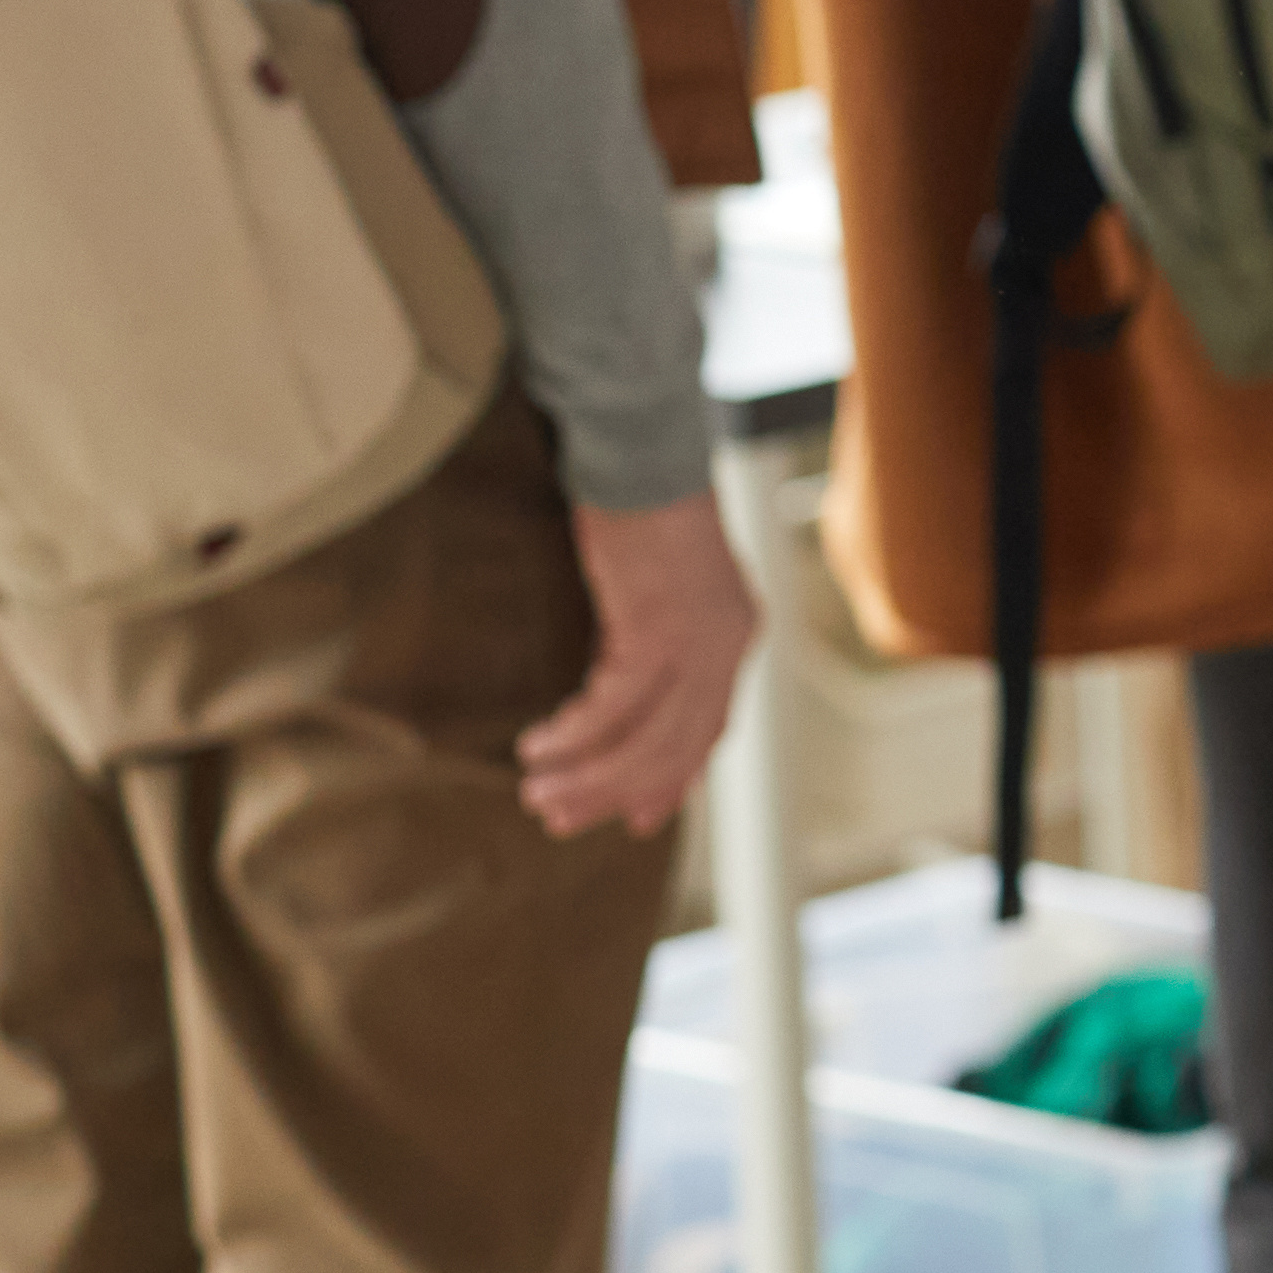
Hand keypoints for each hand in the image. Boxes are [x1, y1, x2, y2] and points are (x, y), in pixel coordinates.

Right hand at [524, 487, 757, 839]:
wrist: (644, 453)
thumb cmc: (642, 512)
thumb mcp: (658, 592)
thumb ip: (651, 644)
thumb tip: (618, 693)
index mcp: (736, 636)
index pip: (707, 731)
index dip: (671, 779)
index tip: (635, 818)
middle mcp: (730, 644)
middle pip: (675, 747)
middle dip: (616, 791)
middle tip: (559, 818)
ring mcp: (700, 640)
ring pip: (645, 738)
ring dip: (587, 774)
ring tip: (536, 793)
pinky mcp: (659, 629)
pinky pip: (613, 706)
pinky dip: (574, 734)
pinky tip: (537, 745)